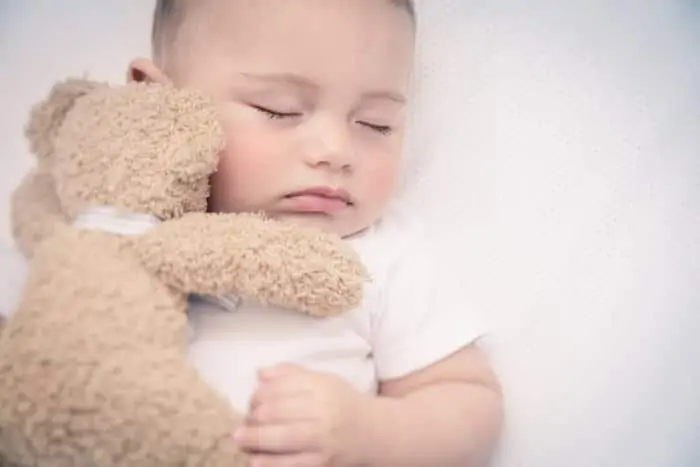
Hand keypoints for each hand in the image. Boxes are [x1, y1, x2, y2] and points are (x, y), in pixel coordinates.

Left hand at [234, 363, 372, 466]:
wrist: (374, 433)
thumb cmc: (342, 404)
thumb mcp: (323, 381)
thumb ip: (291, 374)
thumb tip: (260, 374)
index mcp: (320, 386)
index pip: (278, 388)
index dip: (257, 395)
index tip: (252, 401)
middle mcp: (322, 411)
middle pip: (275, 411)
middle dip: (252, 416)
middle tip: (246, 420)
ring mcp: (322, 439)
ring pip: (280, 438)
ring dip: (253, 438)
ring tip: (241, 438)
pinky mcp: (322, 463)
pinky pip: (290, 464)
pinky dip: (269, 463)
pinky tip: (254, 460)